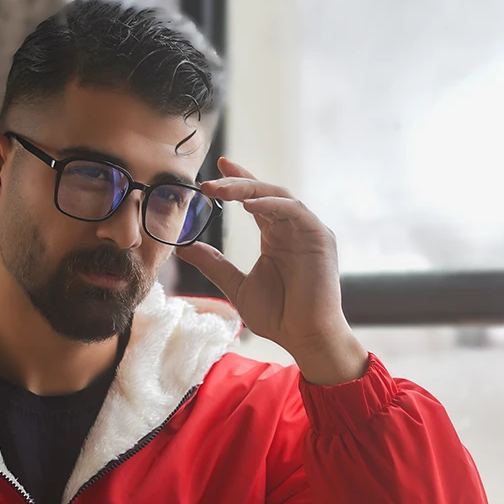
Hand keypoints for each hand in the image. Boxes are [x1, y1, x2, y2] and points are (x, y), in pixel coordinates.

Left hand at [175, 157, 367, 384]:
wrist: (304, 336)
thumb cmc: (277, 316)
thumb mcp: (236, 286)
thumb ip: (213, 264)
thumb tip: (183, 249)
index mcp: (275, 237)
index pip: (255, 200)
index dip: (238, 181)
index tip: (217, 168)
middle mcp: (292, 228)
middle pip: (263, 193)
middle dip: (237, 183)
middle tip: (209, 182)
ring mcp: (307, 230)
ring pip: (277, 196)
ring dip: (249, 190)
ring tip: (222, 189)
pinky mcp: (319, 237)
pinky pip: (294, 211)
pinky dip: (272, 204)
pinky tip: (249, 205)